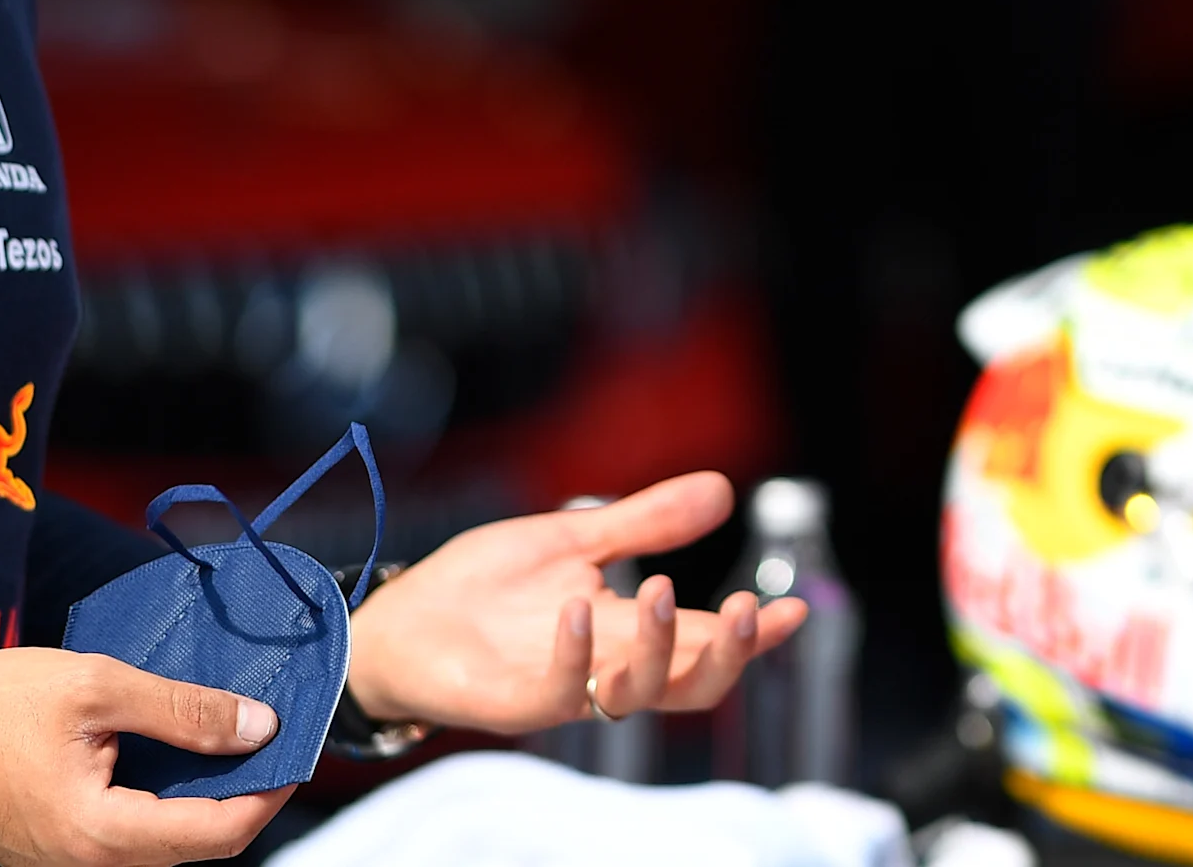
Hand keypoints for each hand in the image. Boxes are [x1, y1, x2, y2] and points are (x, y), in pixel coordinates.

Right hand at [0, 648, 287, 866]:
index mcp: (100, 834)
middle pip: (194, 844)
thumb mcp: (96, 686)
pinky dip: (162, 795)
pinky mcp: (56, 848)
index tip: (296, 748)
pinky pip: (128, 832)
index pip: (216, 834)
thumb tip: (258, 725)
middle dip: (242, 792)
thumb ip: (182, 709)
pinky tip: (173, 749)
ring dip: (202, 794)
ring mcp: (68, 862)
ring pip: (162, 841)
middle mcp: (87, 864)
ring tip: (228, 735)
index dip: (267, 793)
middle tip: (269, 735)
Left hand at [343, 472, 808, 731]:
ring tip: (659, 587)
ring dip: (657, 651)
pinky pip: (558, 691)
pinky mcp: (514, 703)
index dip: (750, 636)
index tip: (794, 612)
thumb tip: (723, 488)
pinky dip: (575, 653)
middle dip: (725, 655)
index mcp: (623, 631)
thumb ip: (644, 521)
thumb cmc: (482, 587)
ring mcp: (562, 691)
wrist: (399, 617)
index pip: (701, 640)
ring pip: (635, 697)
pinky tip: (580, 607)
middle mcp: (603, 668)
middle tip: (745, 609)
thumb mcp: (572, 539)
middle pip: (687, 685)